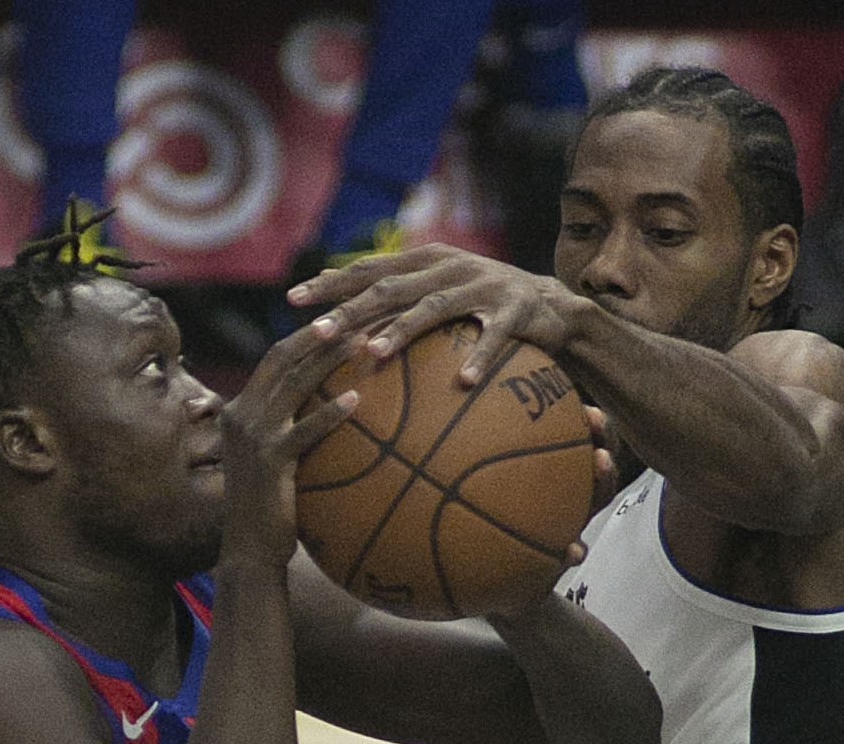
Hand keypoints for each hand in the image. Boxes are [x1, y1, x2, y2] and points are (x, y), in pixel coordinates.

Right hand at [218, 322, 361, 563]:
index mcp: (238, 410)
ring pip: (293, 386)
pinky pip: (303, 431)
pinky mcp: (268, 464)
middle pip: (281, 359)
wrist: (250, 551)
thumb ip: (285, 427)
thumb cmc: (269, 506)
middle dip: (317, 333)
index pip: (274, 358)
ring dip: (329, 360)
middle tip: (353, 313)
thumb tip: (326, 402)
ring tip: (362, 344)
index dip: (306, 334)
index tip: (340, 316)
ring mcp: (251, 439)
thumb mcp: (271, 457)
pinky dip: (329, 413)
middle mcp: (240, 417)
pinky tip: (357, 400)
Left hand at [289, 244, 582, 386]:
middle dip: (350, 309)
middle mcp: (449, 267)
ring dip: (401, 330)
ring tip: (374, 353)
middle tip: (317, 333)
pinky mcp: (516, 310)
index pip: (367, 268)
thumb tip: (333, 306)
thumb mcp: (436, 292)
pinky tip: (463, 382)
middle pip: (389, 287)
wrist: (553, 304)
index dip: (330, 282)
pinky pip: (494, 337)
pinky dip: (479, 358)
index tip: (291, 299)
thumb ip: (393, 296)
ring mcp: (483, 286)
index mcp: (425, 261)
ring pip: (433, 308)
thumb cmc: (482, 305)